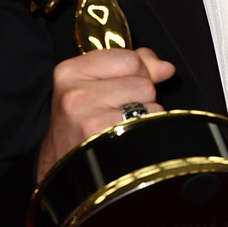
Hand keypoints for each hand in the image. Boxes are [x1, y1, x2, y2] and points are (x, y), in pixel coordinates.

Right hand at [36, 45, 174, 183]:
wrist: (62, 167)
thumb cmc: (80, 125)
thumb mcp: (93, 86)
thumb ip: (132, 66)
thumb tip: (165, 67)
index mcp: (70, 71)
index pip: (130, 58)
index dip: (137, 72)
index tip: (123, 86)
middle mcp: (75, 93)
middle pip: (142, 81)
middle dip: (140, 96)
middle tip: (117, 112)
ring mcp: (88, 118)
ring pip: (149, 101)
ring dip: (144, 114)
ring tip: (121, 125)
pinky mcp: (104, 139)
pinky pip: (149, 123)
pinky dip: (145, 131)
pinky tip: (126, 138)